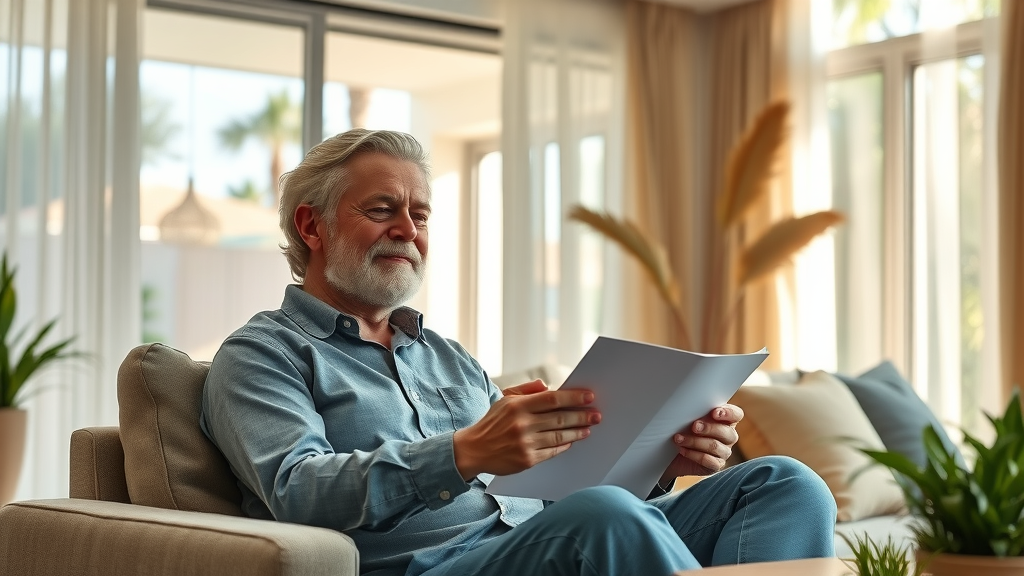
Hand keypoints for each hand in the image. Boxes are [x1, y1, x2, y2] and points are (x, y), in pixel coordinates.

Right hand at [454, 379, 600, 479]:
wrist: (474, 449)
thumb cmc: (492, 422)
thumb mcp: (505, 399)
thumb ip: (527, 390)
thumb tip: (548, 386)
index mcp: (518, 406)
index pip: (553, 399)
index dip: (574, 397)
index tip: (589, 396)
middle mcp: (522, 424)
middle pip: (560, 418)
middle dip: (582, 416)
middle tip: (596, 414)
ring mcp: (525, 443)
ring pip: (559, 436)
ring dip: (577, 432)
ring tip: (588, 428)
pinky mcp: (527, 460)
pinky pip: (552, 452)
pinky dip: (564, 446)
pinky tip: (572, 441)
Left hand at [660, 404, 743, 483]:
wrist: (674, 453)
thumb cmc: (684, 430)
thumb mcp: (690, 418)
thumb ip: (696, 411)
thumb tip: (689, 403)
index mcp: (726, 420)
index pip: (736, 414)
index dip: (728, 413)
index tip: (714, 413)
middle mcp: (728, 436)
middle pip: (726, 432)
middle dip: (708, 428)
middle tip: (694, 426)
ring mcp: (724, 452)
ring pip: (715, 446)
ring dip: (694, 441)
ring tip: (679, 438)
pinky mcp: (716, 465)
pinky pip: (708, 460)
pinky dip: (693, 455)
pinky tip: (682, 450)